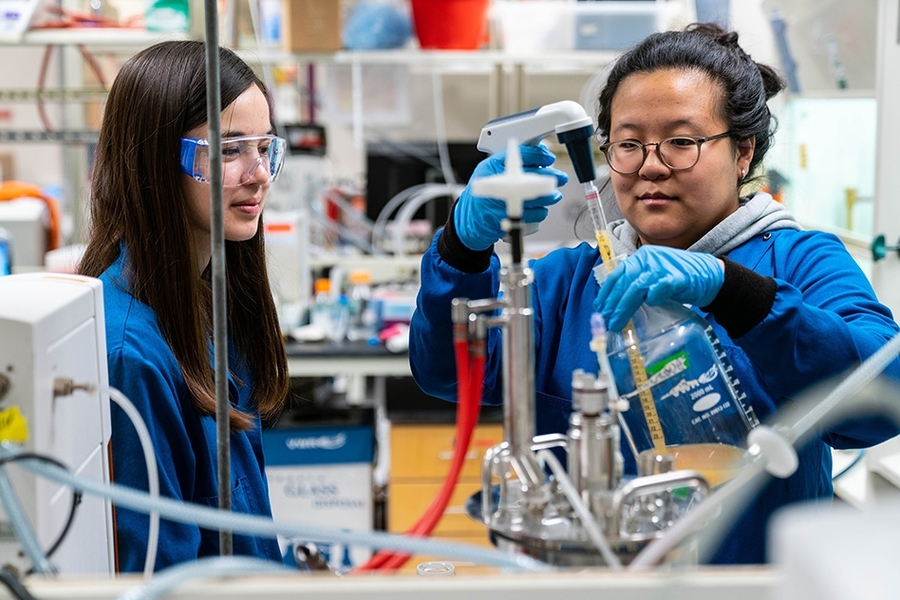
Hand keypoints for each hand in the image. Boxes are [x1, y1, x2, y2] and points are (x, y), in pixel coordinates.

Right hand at [454, 144, 568, 250]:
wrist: (471, 218)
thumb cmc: (485, 192)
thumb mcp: (492, 170)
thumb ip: (512, 161)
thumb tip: (540, 152)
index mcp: (492, 166)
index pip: (520, 154)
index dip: (539, 155)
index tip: (549, 158)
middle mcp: (496, 182)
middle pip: (531, 176)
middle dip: (550, 177)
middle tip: (560, 178)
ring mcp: (501, 201)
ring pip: (534, 197)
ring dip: (549, 196)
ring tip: (554, 195)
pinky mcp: (506, 218)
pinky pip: (531, 215)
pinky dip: (540, 212)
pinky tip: (542, 208)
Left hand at [593, 245, 723, 330]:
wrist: (710, 276)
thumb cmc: (679, 279)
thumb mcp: (653, 278)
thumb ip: (636, 286)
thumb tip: (614, 304)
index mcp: (641, 258)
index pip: (618, 274)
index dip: (606, 292)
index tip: (599, 307)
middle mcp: (650, 259)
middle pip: (625, 281)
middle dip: (613, 303)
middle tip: (607, 320)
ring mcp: (664, 266)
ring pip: (637, 286)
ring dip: (625, 306)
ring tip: (618, 322)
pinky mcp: (679, 277)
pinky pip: (661, 286)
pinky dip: (653, 296)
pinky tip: (650, 305)